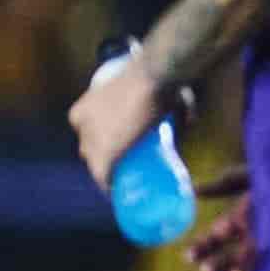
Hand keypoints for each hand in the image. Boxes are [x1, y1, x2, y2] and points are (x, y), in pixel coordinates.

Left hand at [67, 55, 174, 187]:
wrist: (155, 76)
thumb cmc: (157, 78)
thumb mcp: (147, 92)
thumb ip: (162, 105)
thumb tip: (188, 120)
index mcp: (82, 111)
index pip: (87, 136)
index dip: (101, 146)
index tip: (118, 152)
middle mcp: (81, 126)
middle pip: (89, 151)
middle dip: (104, 160)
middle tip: (127, 165)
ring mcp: (91, 141)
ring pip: (96, 165)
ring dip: (109, 175)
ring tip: (127, 182)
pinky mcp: (104, 155)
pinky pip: (103, 177)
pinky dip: (110, 187)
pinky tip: (117, 194)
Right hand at [185, 169, 255, 270]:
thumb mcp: (248, 175)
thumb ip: (223, 184)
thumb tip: (193, 189)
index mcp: (239, 218)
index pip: (214, 239)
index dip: (202, 248)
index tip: (190, 257)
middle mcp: (253, 234)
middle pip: (229, 255)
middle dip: (216, 265)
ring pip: (250, 263)